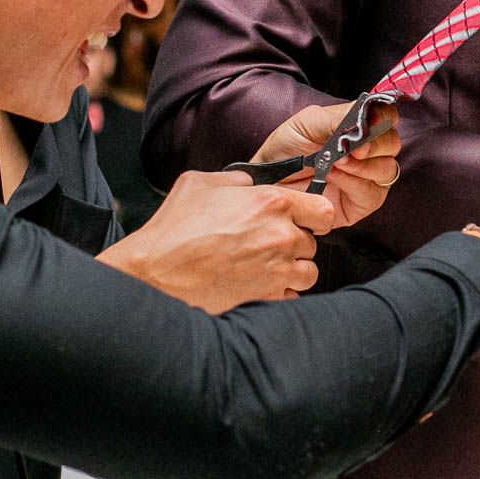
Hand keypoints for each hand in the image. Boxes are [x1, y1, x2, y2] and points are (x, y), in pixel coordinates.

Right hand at [100, 170, 335, 309]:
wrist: (156, 273)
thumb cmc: (174, 229)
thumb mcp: (199, 183)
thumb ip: (235, 181)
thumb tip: (250, 184)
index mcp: (272, 203)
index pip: (323, 210)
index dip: (313, 215)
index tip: (304, 220)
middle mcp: (281, 236)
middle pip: (312, 242)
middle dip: (294, 243)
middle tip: (267, 244)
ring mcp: (278, 270)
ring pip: (308, 272)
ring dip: (292, 269)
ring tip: (266, 266)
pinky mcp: (268, 297)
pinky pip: (292, 296)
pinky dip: (280, 292)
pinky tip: (258, 284)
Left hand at [250, 100, 401, 226]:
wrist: (267, 178)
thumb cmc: (285, 148)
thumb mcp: (309, 122)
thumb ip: (339, 118)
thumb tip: (366, 121)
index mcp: (358, 127)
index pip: (387, 116)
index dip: (384, 118)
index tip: (368, 124)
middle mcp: (367, 152)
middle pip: (393, 143)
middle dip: (374, 145)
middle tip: (350, 149)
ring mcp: (366, 178)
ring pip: (387, 169)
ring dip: (362, 166)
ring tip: (335, 163)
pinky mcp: (360, 203)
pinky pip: (373, 194)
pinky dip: (355, 184)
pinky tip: (333, 177)